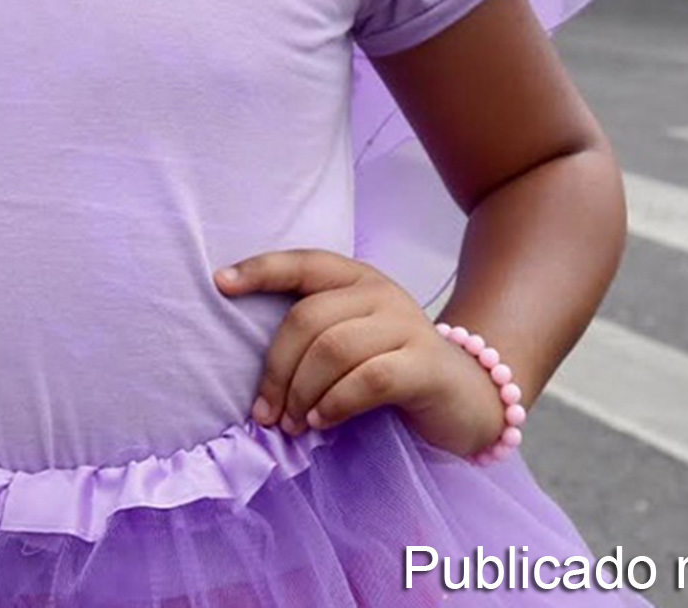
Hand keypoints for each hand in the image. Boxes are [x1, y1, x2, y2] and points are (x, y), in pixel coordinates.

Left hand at [216, 250, 507, 460]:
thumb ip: (313, 343)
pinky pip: (368, 379)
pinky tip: (322, 422)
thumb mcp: (350, 343)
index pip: (304, 263)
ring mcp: (408, 324)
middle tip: (265, 413)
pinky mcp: (426, 363)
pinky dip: (335, 403)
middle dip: (276, 369)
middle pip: (308, 318)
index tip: (220, 283)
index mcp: (356, 279)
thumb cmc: (392, 369)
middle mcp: (381, 292)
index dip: (261, 270)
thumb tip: (258, 390)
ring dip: (302, 392)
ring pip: (334, 349)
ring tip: (293, 424)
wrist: (467, 395)